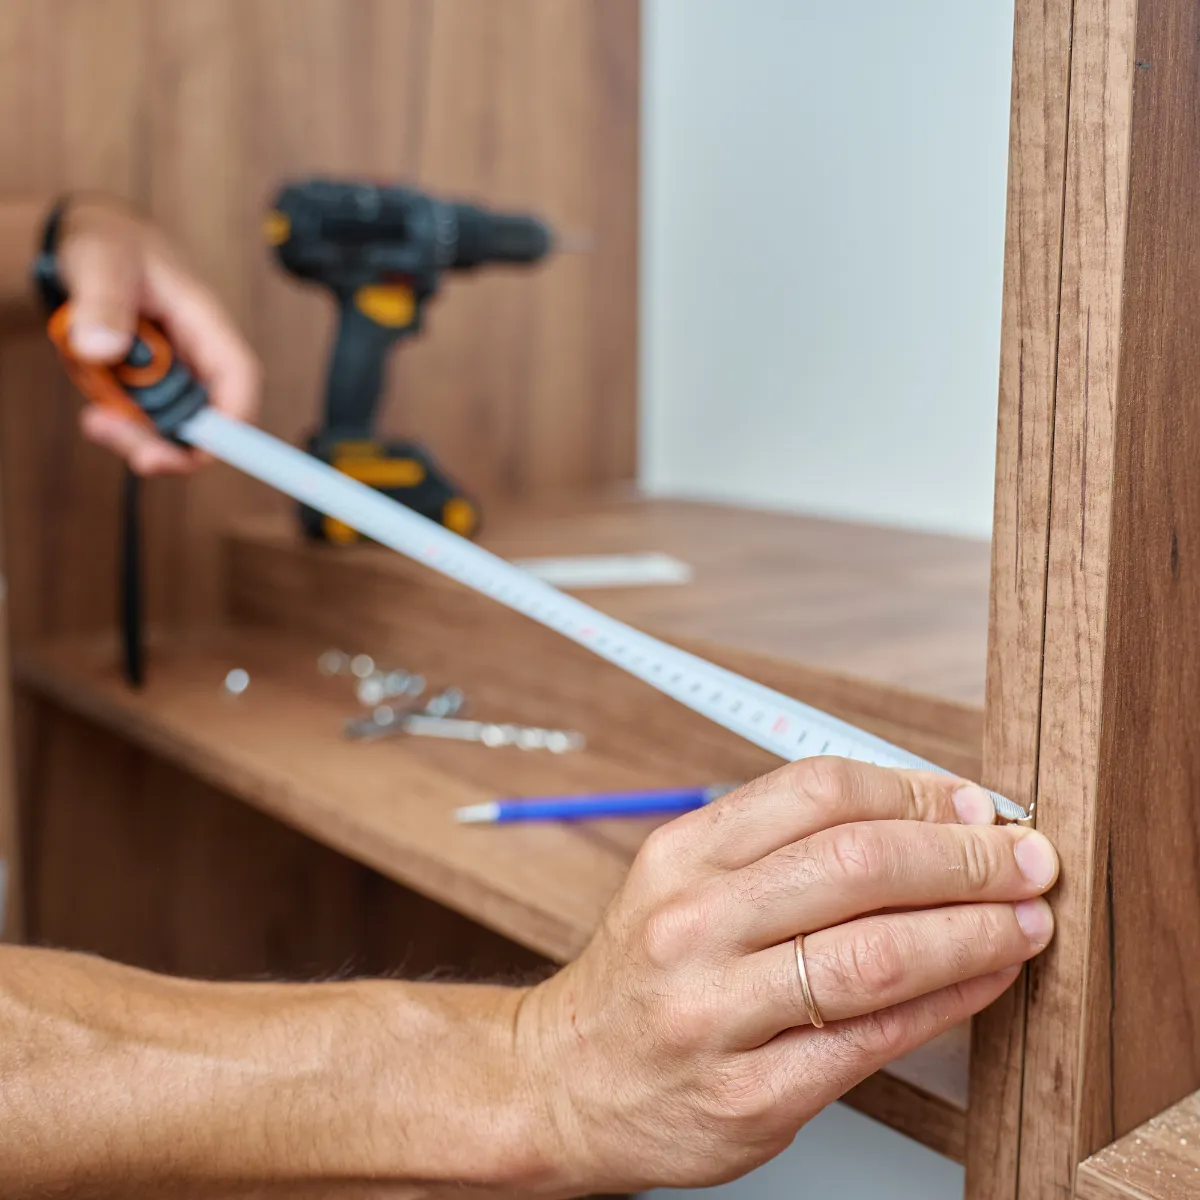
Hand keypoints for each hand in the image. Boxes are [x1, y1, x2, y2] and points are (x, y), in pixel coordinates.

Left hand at [56, 197, 260, 474]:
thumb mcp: (101, 262)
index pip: (238, 378)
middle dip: (166, 444)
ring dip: (134, 436)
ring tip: (93, 421)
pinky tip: (94, 408)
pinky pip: (143, 423)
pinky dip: (118, 425)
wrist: (90, 245)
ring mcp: (174, 377)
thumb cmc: (108, 243)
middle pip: (205, 421)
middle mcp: (198, 358)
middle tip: (113, 437)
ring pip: (173, 431)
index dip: (232, 421)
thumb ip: (103, 302)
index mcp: (205, 324)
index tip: (201, 450)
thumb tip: (100, 348)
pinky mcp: (150, 389)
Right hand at [519, 758, 1057, 1192]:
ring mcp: (716, 1012)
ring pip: (876, 953)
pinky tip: (984, 981)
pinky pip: (872, 1039)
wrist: (565, 1081)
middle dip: (964, 856)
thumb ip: (781, 845)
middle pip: (857, 863)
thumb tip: (920, 814)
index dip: (914, 791)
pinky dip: (947, 1003)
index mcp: (682, 855)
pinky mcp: (748, 1095)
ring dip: (974, 931)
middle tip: (1023, 858)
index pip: (817, 791)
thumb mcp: (683, 881)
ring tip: (1024, 920)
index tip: (970, 804)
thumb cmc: (645, 975)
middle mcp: (692, 924)